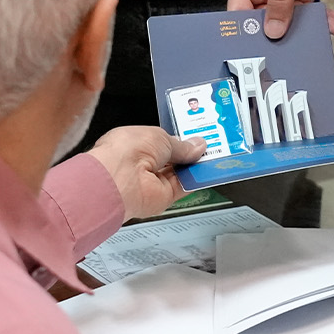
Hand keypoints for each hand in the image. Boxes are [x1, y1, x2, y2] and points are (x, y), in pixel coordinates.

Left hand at [87, 125, 206, 219]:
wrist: (118, 179)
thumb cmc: (128, 150)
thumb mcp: (161, 137)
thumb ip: (182, 145)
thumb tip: (197, 145)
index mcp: (136, 143)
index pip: (162, 142)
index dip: (180, 140)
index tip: (198, 137)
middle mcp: (143, 163)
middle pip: (173, 159)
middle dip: (191, 153)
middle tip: (212, 146)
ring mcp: (153, 181)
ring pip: (181, 173)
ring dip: (196, 166)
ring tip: (216, 156)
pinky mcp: (163, 197)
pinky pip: (184, 187)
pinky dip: (197, 180)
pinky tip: (210, 172)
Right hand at [227, 0, 333, 38]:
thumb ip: (281, 1)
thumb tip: (273, 31)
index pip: (239, 16)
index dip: (249, 34)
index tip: (265, 50)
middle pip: (265, 25)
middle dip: (289, 36)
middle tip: (307, 47)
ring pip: (291, 23)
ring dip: (314, 28)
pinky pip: (308, 15)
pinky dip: (325, 19)